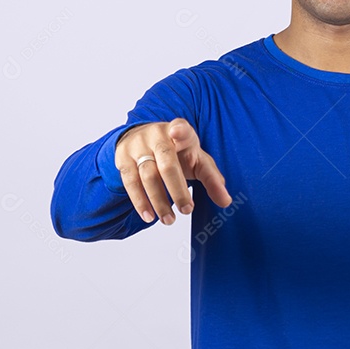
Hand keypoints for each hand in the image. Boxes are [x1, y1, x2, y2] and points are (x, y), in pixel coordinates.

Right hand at [114, 118, 231, 224]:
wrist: (144, 138)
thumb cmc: (178, 151)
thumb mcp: (197, 160)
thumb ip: (212, 179)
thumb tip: (226, 202)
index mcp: (179, 131)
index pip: (181, 128)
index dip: (179, 130)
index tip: (177, 132)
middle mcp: (157, 135)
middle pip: (166, 163)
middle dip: (177, 189)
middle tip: (187, 210)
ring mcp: (137, 146)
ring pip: (147, 175)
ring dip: (159, 201)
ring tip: (169, 220)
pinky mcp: (123, 158)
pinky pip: (130, 182)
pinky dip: (140, 201)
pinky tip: (149, 216)